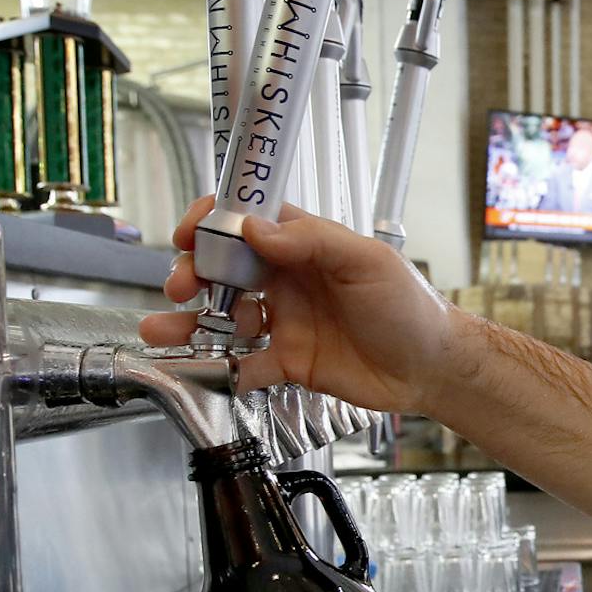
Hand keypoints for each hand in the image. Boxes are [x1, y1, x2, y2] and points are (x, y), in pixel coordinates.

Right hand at [140, 196, 460, 412]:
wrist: (431, 367)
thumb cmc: (409, 307)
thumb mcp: (366, 261)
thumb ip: (311, 240)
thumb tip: (256, 228)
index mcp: (305, 246)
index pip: (248, 221)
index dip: (212, 223)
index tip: (188, 234)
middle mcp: (289, 280)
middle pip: (224, 270)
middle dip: (193, 274)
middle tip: (182, 287)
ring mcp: (286, 322)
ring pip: (224, 318)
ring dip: (189, 324)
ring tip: (160, 331)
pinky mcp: (289, 363)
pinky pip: (244, 365)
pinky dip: (219, 369)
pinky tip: (200, 370)